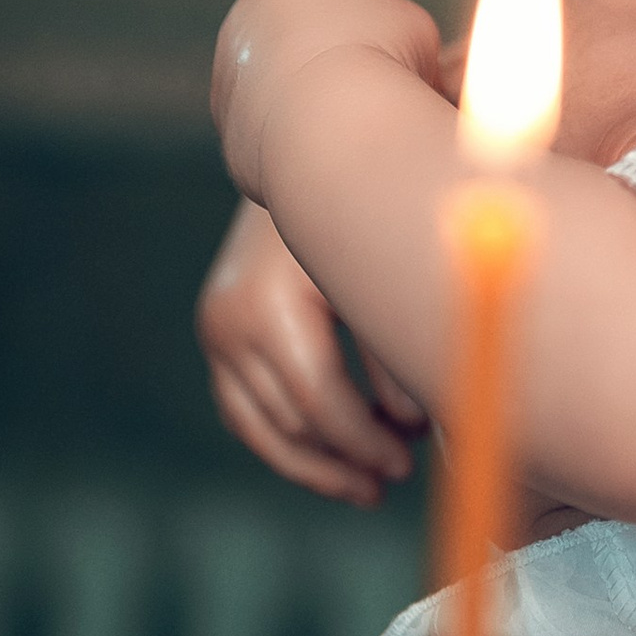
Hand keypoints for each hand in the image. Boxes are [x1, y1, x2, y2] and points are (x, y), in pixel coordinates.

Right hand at [198, 201, 426, 507]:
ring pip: (260, 428)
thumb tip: (420, 428)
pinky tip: (332, 455)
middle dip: (343, 460)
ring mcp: (215, 330)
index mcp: (269, 306)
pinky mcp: (216, 334)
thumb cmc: (359, 210)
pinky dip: (286, 437)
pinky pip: (245, 409)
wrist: (301, 150)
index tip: (404, 466)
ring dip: (314, 462)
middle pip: (286, 424)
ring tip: (366, 484)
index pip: (318, 404)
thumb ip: (396, 354)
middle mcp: (228, 322)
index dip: (364, 444)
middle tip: (392, 480)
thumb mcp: (379, 279)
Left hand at [213, 0, 441, 204]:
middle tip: (389, 81)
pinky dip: (317, 144)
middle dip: (349, 52)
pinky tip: (340, 157)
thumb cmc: (382, 68)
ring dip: (335, 101)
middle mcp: (249, 19)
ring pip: (299, 85)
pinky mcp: (233, 139)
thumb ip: (389, 36)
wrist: (334, 145)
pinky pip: (287, 136)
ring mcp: (234, 80)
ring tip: (366, 125)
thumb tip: (371, 80)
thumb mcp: (411, 29)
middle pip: (310, 26)